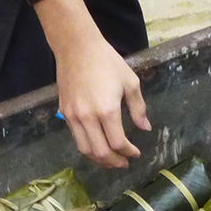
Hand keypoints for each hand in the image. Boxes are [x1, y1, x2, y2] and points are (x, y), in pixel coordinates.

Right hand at [34, 0, 151, 169]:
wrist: (76, 47)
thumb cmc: (107, 61)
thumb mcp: (130, 82)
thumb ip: (138, 108)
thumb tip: (145, 128)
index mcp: (107, 110)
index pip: (118, 143)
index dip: (128, 152)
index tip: (135, 153)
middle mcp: (88, 117)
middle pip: (101, 153)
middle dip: (114, 162)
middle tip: (124, 163)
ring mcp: (73, 116)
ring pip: (86, 150)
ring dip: (100, 160)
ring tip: (111, 160)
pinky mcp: (65, 113)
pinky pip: (77, 138)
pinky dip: (88, 147)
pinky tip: (98, 146)